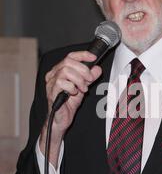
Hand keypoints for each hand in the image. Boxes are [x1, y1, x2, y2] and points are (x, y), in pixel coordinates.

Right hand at [39, 51, 101, 165]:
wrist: (62, 119)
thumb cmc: (68, 104)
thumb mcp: (83, 88)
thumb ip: (90, 78)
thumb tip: (97, 69)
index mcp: (60, 70)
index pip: (71, 56)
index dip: (83, 55)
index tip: (93, 58)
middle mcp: (53, 74)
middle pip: (68, 61)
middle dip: (83, 70)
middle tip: (89, 80)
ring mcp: (51, 82)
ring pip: (66, 71)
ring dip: (78, 80)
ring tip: (82, 89)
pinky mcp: (51, 91)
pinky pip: (61, 83)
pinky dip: (71, 87)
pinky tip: (74, 93)